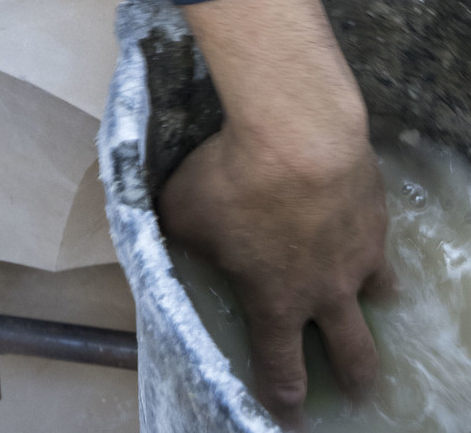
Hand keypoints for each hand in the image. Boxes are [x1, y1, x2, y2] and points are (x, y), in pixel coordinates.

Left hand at [161, 0, 390, 425]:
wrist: (299, 131)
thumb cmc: (232, 176)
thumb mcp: (182, 208)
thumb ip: (177, 232)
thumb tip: (156, 230)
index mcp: (275, 300)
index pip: (282, 369)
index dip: (284, 399)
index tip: (291, 417)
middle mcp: (324, 289)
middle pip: (352, 353)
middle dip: (354, 376)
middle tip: (356, 388)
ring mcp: (357, 254)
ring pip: (376, 296)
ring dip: (370, 304)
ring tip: (368, 302)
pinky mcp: (375, 216)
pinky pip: (379, 239)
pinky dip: (369, 239)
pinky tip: (359, 225)